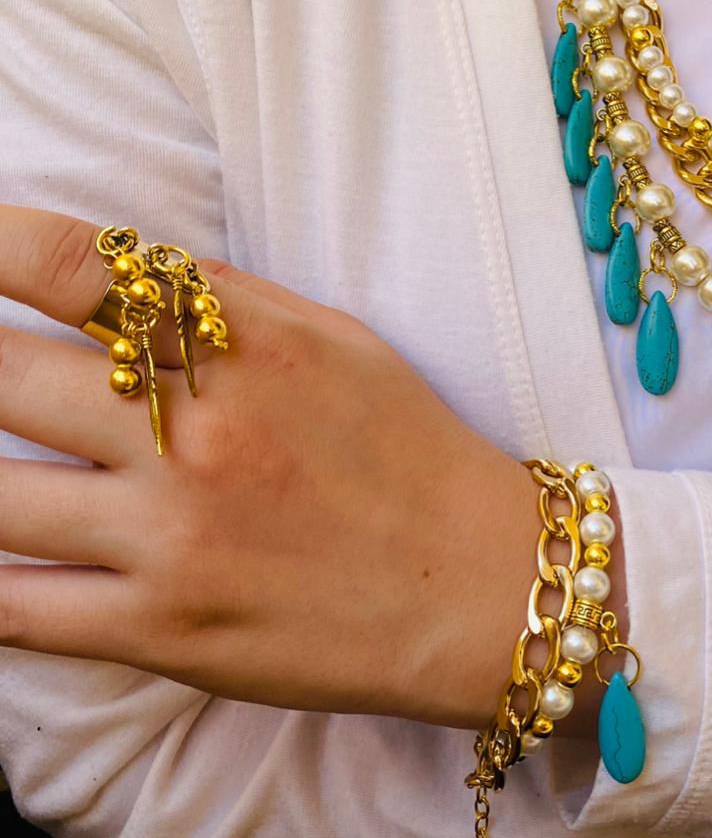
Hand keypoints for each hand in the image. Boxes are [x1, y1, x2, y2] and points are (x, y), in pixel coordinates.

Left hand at [0, 204, 545, 728]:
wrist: (474, 584)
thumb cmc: (408, 449)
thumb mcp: (337, 342)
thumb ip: (226, 301)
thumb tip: (116, 273)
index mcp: (247, 348)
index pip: (80, 271)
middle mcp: (199, 434)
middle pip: (2, 376)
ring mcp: (173, 536)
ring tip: (9, 464)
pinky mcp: (161, 628)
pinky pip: (14, 607)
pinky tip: (3, 553)